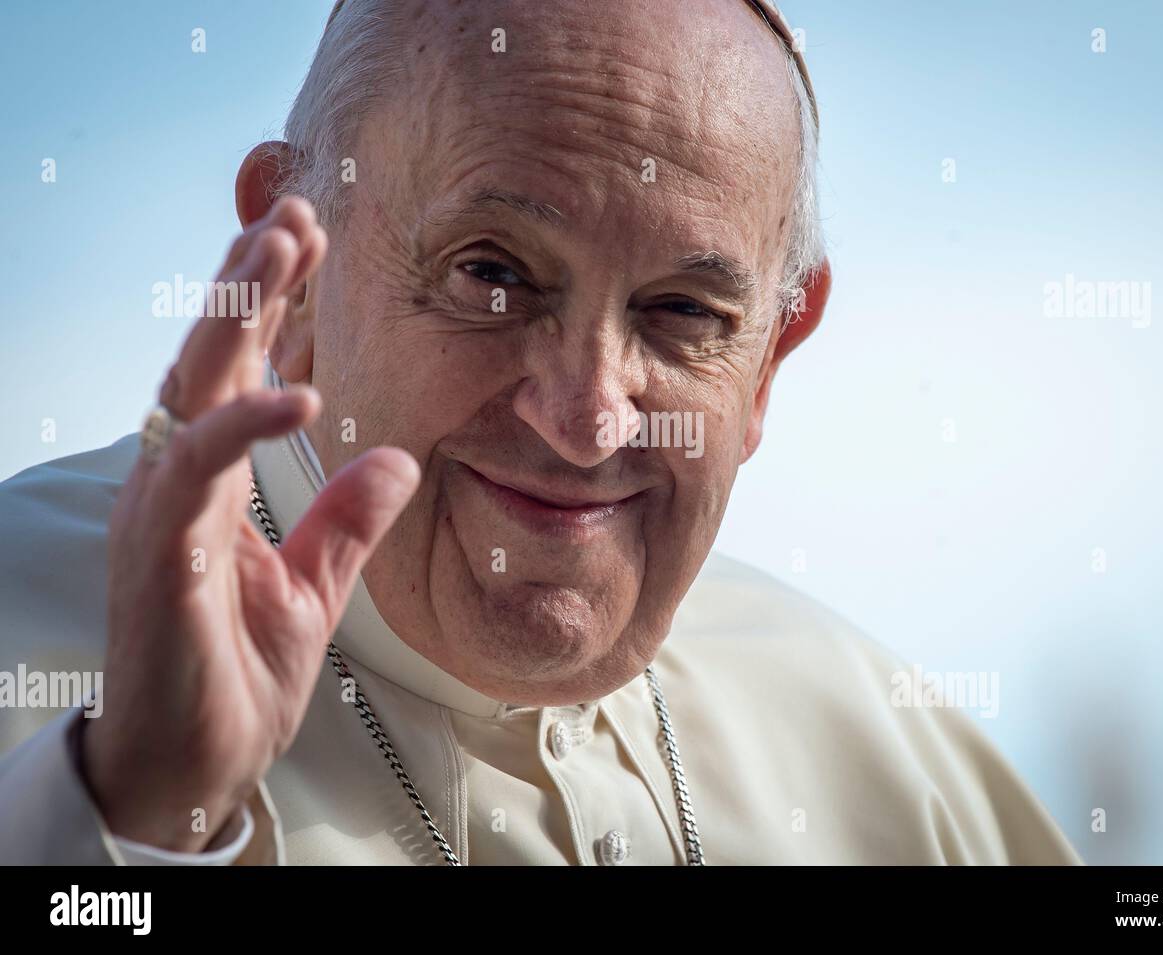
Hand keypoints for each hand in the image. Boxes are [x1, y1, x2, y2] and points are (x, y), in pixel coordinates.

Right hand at [82, 197, 419, 851]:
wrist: (199, 760)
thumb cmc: (241, 673)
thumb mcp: (319, 587)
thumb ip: (351, 520)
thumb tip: (400, 459)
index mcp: (216, 483)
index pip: (240, 373)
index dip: (270, 307)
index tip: (312, 242)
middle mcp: (182, 481)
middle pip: (210, 356)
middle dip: (249, 280)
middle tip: (293, 209)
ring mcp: (165, 509)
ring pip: (192, 385)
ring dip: (235, 313)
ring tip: (279, 246)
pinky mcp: (163, 549)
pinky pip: (198, 467)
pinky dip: (243, 424)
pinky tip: (295, 391)